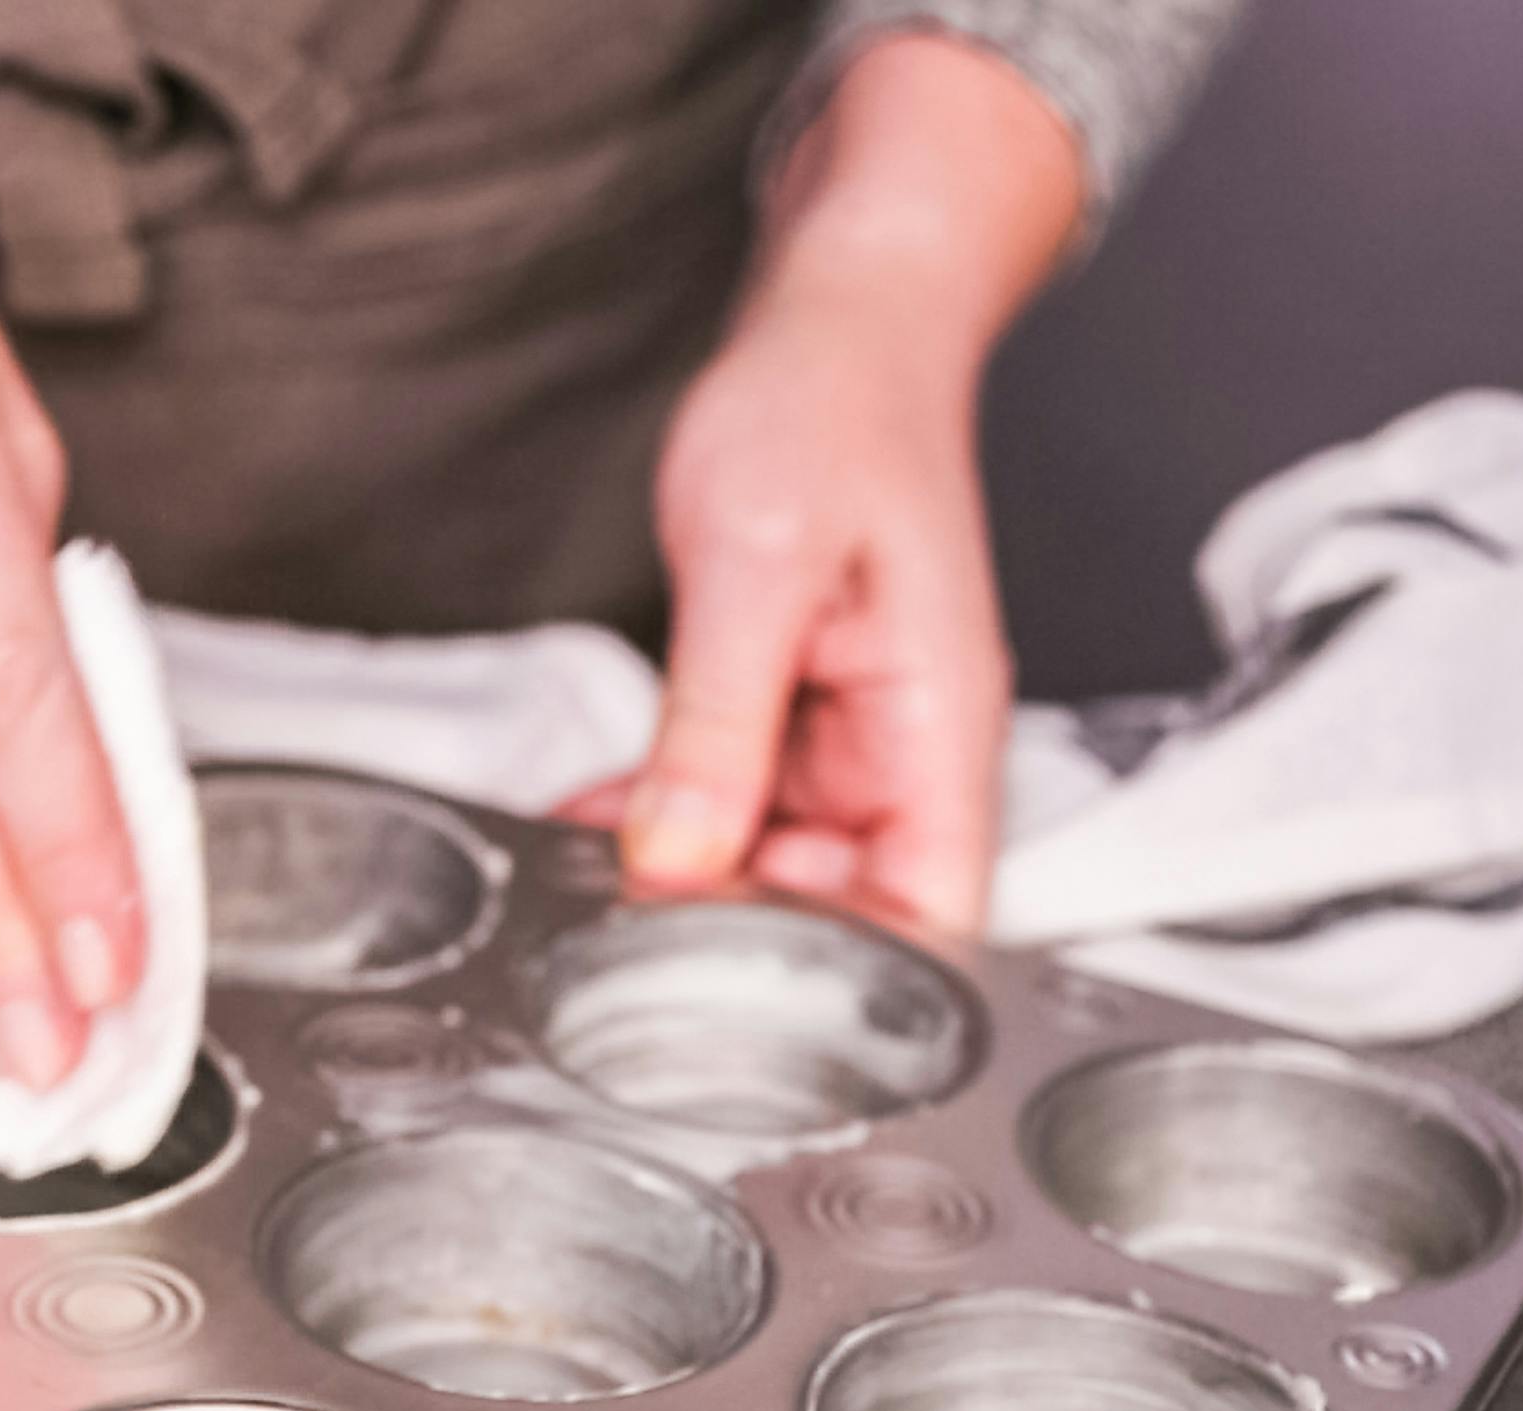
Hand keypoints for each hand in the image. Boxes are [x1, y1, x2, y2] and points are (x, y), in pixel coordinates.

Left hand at [606, 31, 1082, 935]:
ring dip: (684, 874)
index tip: (728, 987)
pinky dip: (664, 812)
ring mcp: (850, 732)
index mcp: (938, 725)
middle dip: (735, 932)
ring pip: (773, 860)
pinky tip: (592, 813)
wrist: (841, 311)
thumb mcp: (755, 566)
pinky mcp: (791, 707)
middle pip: (845, 909)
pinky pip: (732, 795)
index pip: (932, 913)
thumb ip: (718, 725)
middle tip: (617, 935)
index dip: (847, 978)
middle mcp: (905, 747)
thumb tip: (679, 858)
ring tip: (585, 878)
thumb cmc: (832, 404)